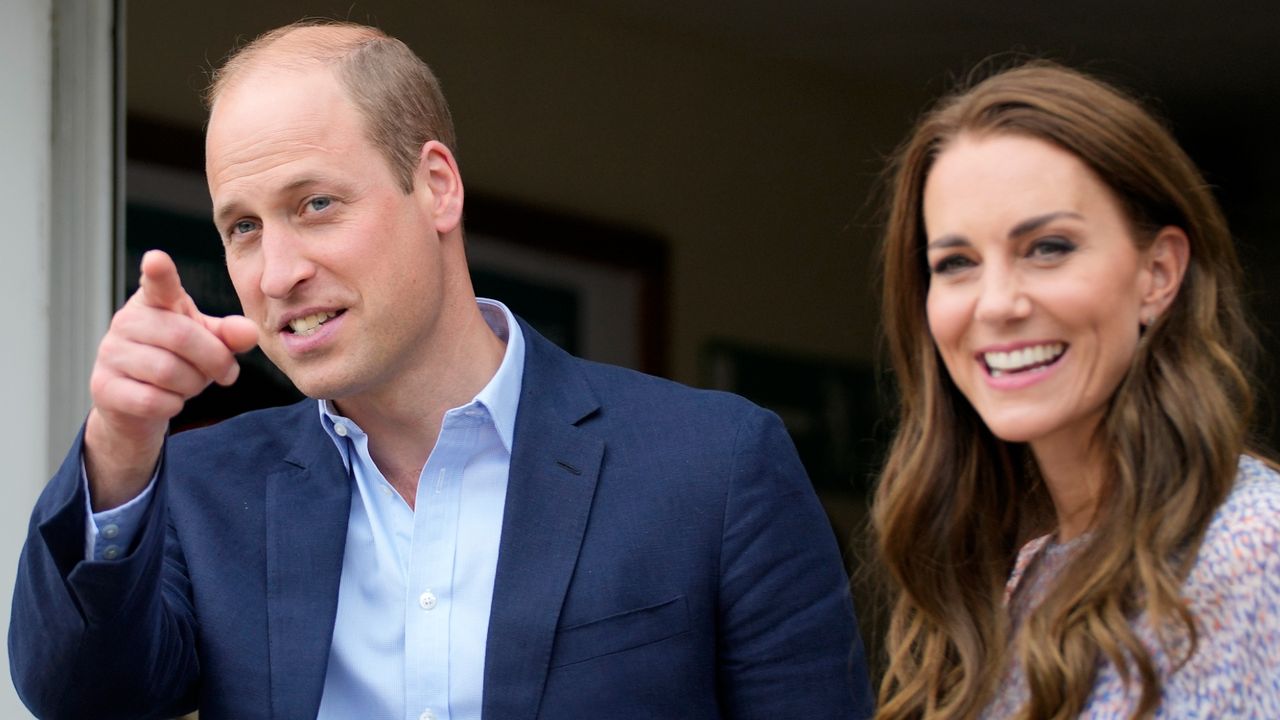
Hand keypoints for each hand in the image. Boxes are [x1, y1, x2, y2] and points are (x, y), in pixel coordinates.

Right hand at [84, 250, 258, 509]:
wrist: (138, 404)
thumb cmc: (179, 361)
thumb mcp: (210, 342)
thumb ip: (231, 334)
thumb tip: (249, 332)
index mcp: (155, 301)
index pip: (158, 284)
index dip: (159, 272)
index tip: (157, 259)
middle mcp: (127, 320)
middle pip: (182, 337)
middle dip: (215, 360)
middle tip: (226, 372)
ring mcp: (110, 352)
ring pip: (168, 372)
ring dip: (193, 385)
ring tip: (191, 384)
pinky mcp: (103, 386)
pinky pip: (151, 400)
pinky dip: (172, 405)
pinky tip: (169, 401)